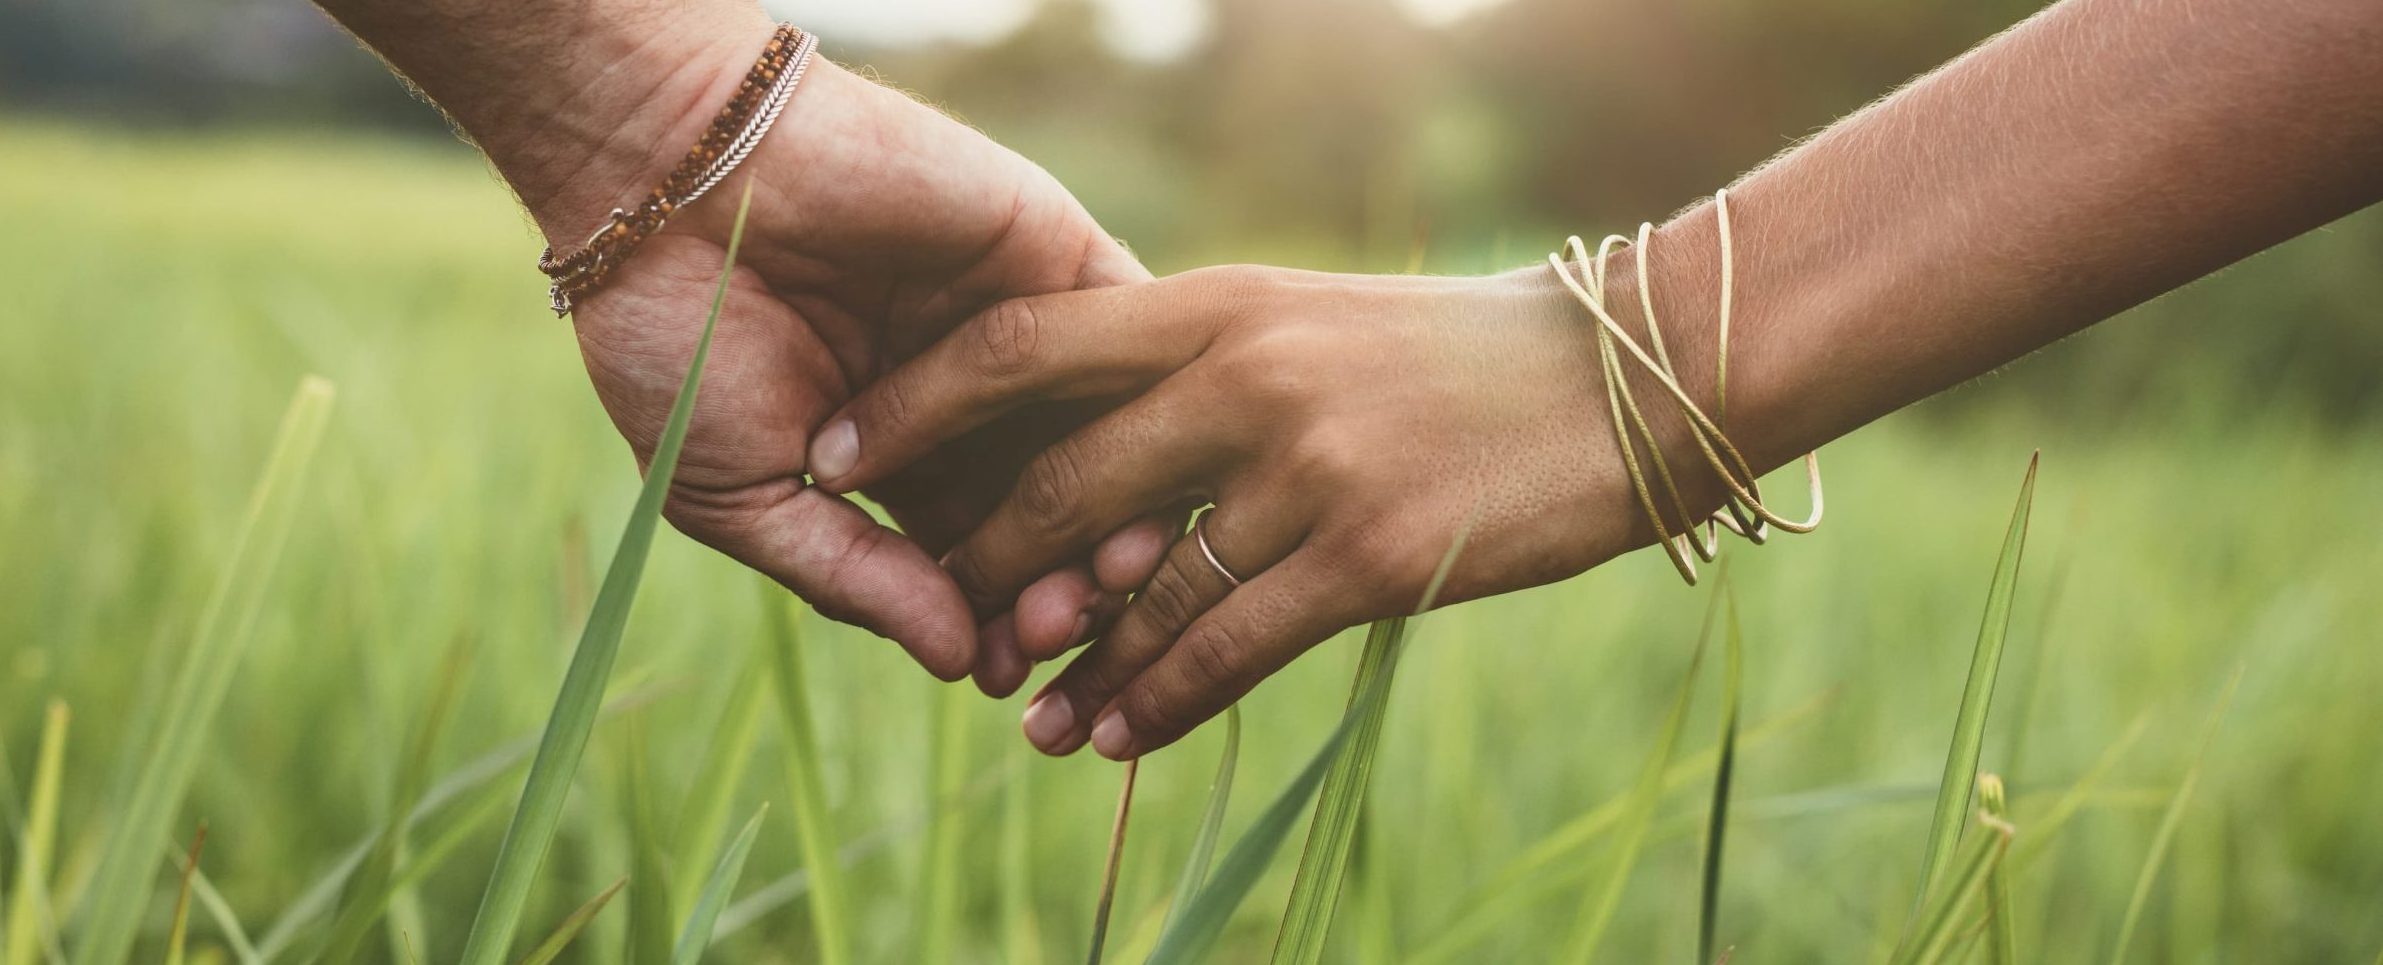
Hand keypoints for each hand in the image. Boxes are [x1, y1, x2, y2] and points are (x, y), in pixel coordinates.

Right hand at [497, 34, 1176, 683]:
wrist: (671, 181)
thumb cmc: (678, 341)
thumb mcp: (744, 492)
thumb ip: (854, 578)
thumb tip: (959, 665)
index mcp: (906, 467)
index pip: (981, 565)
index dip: (997, 623)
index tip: (1001, 671)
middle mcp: (979, 407)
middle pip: (1059, 517)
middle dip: (1064, 584)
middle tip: (1057, 627)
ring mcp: (1025, 331)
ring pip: (1107, 440)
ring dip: (1118, 510)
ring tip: (1104, 573)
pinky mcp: (1054, 257)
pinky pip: (1129, 338)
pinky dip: (1141, 405)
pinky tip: (1134, 468)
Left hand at [806, 265, 1741, 756]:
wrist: (1620, 378)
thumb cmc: (1453, 356)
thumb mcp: (1309, 322)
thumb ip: (1200, 366)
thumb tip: (1092, 447)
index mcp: (1217, 302)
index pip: (1021, 345)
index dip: (914, 407)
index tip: (839, 454)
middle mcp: (1244, 375)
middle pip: (1060, 487)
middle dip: (987, 570)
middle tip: (951, 628)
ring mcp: (1305, 467)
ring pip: (1139, 591)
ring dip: (1072, 668)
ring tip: (1025, 722)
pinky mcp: (1366, 557)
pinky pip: (1225, 649)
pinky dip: (1159, 701)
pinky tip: (1118, 737)